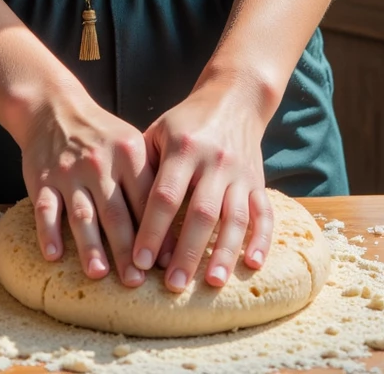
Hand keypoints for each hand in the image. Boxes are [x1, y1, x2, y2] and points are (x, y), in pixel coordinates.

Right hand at [15, 81, 155, 287]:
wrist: (55, 109)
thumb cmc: (102, 136)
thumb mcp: (131, 145)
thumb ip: (149, 180)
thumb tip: (176, 228)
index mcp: (128, 154)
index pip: (146, 198)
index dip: (157, 232)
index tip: (166, 263)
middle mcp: (99, 163)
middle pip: (115, 213)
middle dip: (126, 250)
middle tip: (135, 281)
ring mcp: (69, 172)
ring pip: (82, 214)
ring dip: (91, 246)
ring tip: (99, 273)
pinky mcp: (42, 179)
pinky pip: (45, 209)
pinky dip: (49, 233)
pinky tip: (54, 255)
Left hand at [132, 72, 273, 291]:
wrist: (233, 98)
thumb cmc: (186, 122)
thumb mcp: (160, 130)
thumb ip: (143, 166)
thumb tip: (119, 210)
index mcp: (184, 147)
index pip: (165, 195)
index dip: (152, 230)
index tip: (138, 261)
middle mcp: (215, 161)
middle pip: (201, 212)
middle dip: (186, 252)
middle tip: (172, 285)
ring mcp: (240, 173)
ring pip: (234, 218)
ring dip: (224, 253)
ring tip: (211, 283)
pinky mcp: (259, 181)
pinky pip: (265, 213)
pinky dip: (261, 240)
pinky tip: (253, 264)